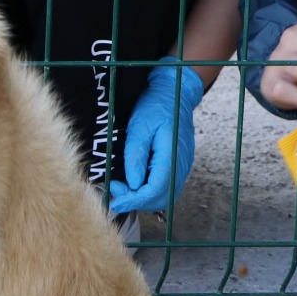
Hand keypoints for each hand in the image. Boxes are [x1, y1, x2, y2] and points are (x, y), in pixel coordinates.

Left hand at [108, 59, 204, 214]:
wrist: (175, 94)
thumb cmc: (157, 106)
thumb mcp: (140, 125)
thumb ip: (136, 154)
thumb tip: (133, 183)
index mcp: (171, 155)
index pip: (156, 190)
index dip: (134, 200)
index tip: (115, 200)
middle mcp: (180, 166)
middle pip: (161, 198)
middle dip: (136, 201)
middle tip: (115, 190)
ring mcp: (181, 167)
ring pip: (164, 196)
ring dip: (142, 198)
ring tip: (121, 189)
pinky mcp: (177, 166)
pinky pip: (165, 187)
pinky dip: (149, 191)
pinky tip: (133, 184)